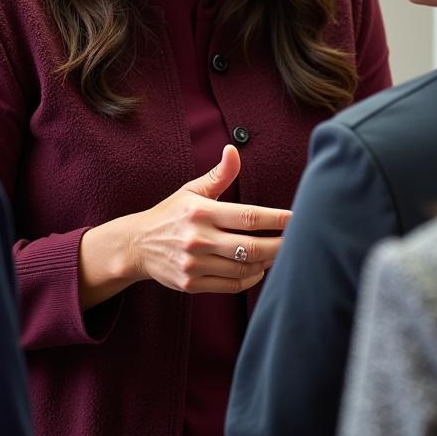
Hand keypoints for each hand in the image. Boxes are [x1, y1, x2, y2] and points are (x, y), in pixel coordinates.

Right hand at [130, 144, 290, 294]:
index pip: (248, 217)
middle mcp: (197, 238)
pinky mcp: (191, 285)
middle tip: (299, 240)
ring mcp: (194, 264)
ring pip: (244, 269)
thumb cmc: (172, 214)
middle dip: (280, 245)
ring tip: (278, 253)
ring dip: (267, 263)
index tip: (297, 218)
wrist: (137, 245)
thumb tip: (234, 149)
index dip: (277, 219)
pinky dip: (250, 278)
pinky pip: (232, 285)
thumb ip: (219, 175)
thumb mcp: (192, 191)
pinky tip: (258, 269)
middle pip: (252, 247)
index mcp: (200, 212)